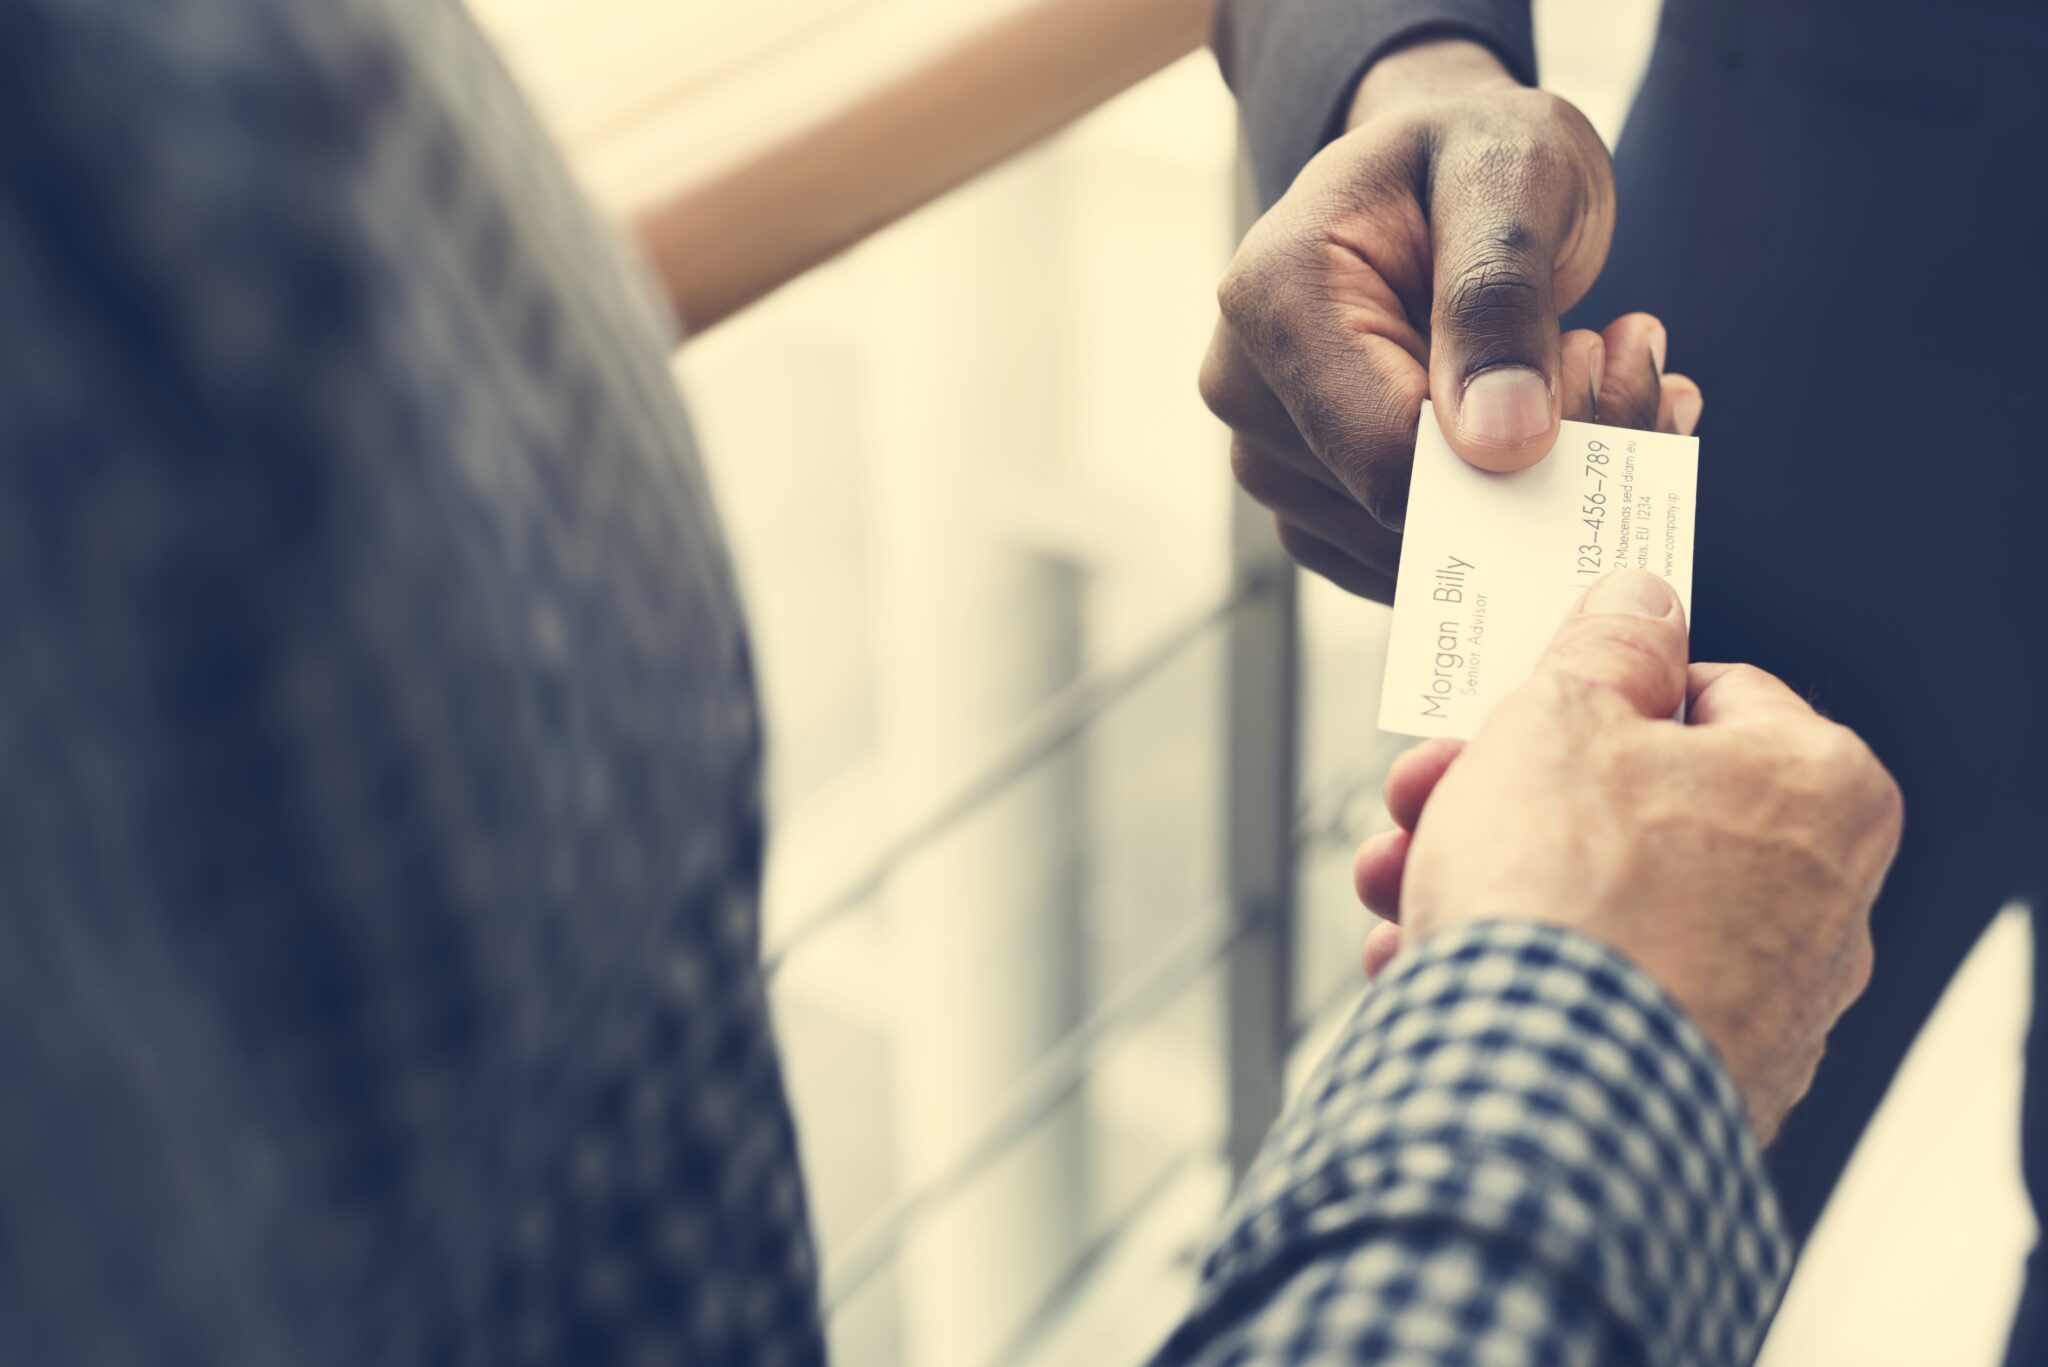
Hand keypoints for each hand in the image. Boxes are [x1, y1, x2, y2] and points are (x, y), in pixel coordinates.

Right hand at [1198, 38, 1701, 599]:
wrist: (1438, 169)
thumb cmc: (1470, 151)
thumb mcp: (1510, 173)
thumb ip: (1500, 296)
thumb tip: (1501, 444)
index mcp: (1273, 298)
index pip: (1387, 455)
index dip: (1511, 454)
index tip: (1597, 361)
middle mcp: (1245, 391)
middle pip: (1404, 511)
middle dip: (1546, 462)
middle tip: (1629, 360)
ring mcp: (1270, 457)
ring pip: (1418, 547)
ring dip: (1541, 488)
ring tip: (1608, 373)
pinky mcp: (1310, 504)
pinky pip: (1413, 558)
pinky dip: (1508, 516)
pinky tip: (1571, 431)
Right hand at [1352, 569, 1902, 1142]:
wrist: (1542, 1101)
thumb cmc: (1566, 897)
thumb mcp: (1560, 714)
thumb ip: (1606, 642)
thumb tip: (1641, 599)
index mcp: (1817, 786)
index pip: (1707, 689)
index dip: (1590, 689)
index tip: (1518, 706)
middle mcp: (1818, 898)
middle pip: (1636, 802)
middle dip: (1506, 792)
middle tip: (1425, 791)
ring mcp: (1762, 1001)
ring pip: (1602, 899)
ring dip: (1485, 874)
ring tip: (1395, 879)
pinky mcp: (1698, 1078)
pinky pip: (1592, 991)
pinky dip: (1512, 966)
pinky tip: (1424, 959)